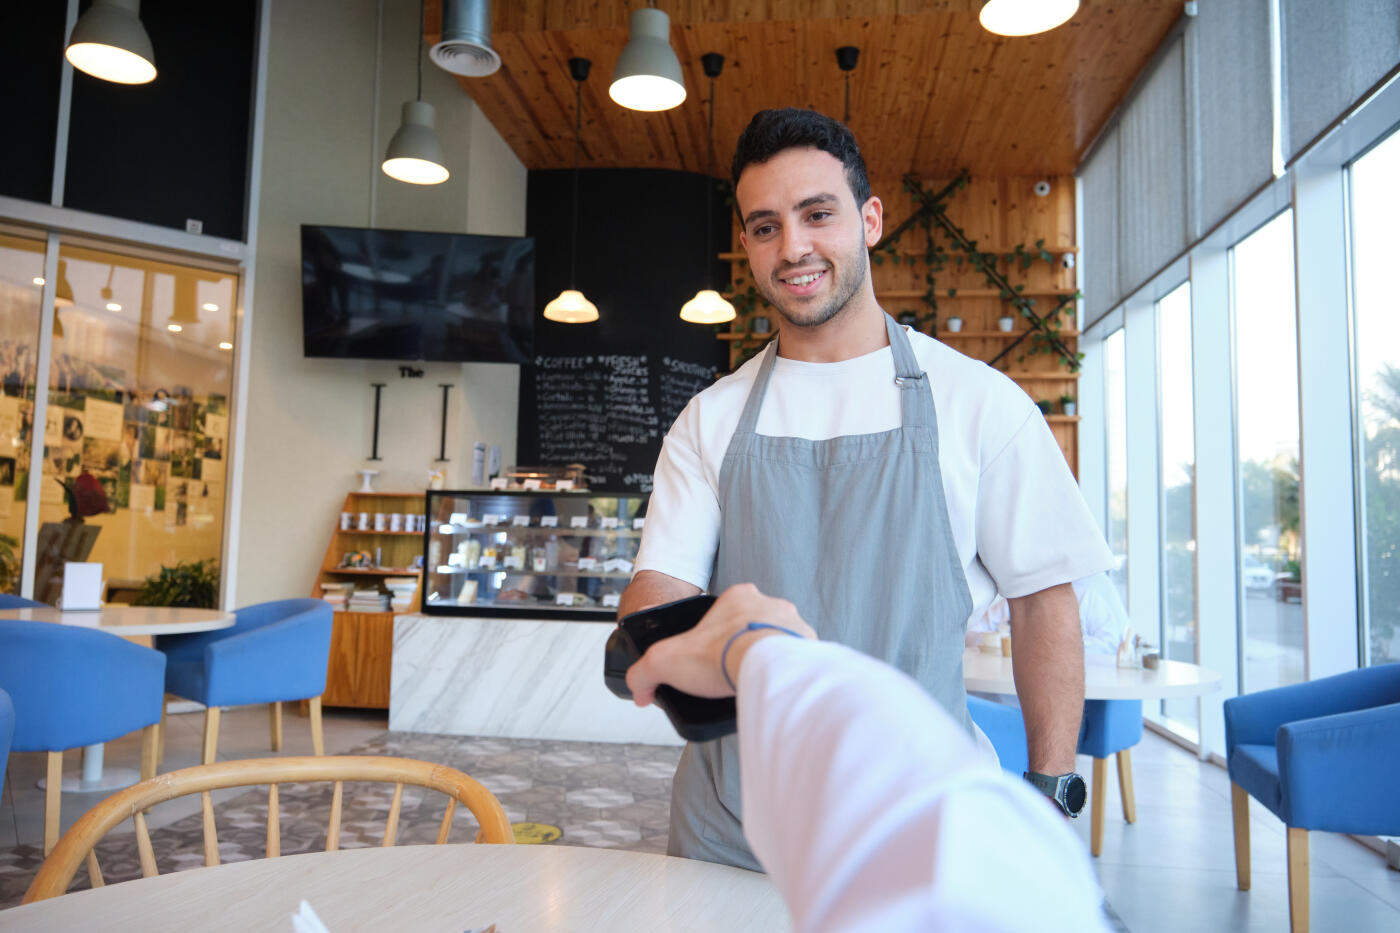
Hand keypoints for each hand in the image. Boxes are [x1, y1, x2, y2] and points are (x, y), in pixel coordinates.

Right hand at [624, 583, 814, 706]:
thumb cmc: (722, 657)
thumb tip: (640, 691)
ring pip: (778, 643)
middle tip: (730, 675)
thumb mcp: (664, 661)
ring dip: (768, 661)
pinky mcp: (811, 648)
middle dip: (741, 649)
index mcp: (739, 598)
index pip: (722, 615)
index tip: (708, 660)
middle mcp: (770, 605)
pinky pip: (798, 662)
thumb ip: (644, 674)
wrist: (768, 670)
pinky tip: (775, 690)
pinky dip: (787, 675)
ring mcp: (795, 625)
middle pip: (752, 628)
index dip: (712, 639)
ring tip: (753, 685)